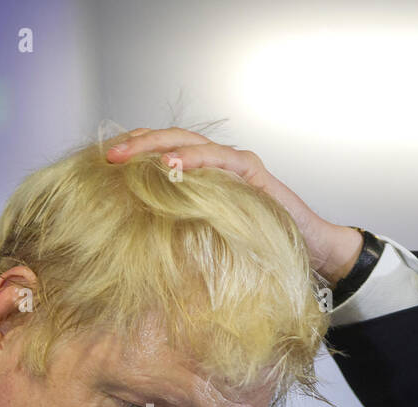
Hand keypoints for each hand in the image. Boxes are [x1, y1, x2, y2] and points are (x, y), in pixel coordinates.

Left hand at [106, 127, 363, 286]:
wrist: (313, 255)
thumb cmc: (261, 252)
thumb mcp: (210, 240)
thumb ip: (183, 231)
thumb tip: (138, 244)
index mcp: (206, 175)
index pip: (165, 152)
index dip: (136, 151)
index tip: (104, 161)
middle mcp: (220, 163)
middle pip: (172, 140)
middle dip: (137, 144)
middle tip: (108, 155)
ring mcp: (239, 165)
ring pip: (192, 143)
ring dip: (158, 146)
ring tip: (131, 154)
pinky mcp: (256, 175)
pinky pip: (222, 160)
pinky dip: (196, 159)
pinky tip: (172, 164)